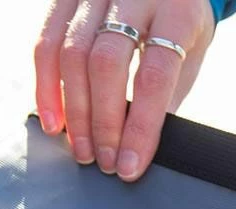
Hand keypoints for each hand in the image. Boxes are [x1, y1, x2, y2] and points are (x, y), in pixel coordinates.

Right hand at [34, 0, 214, 181]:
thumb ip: (166, 97)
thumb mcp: (189, 60)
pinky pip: (46, 41)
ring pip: (72, 53)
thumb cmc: (181, 31)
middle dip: (103, 123)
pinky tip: (55, 122)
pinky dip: (46, 86)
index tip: (130, 166)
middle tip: (105, 163)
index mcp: (177, 14)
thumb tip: (137, 149)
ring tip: (83, 151)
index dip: (140, 127)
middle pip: (106, 64)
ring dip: (74, 112)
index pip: (154, 76)